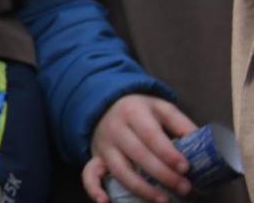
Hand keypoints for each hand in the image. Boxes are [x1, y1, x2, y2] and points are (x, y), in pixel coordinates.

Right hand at [81, 94, 196, 200]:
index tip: (186, 167)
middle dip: (163, 175)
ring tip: (164, 200)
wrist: (106, 104)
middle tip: (185, 189)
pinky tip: (106, 202)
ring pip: (119, 169)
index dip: (167, 153)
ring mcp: (103, 145)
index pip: (150, 134)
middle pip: (137, 154)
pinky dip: (94, 189)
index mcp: (133, 112)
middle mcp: (115, 128)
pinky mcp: (95, 157)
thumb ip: (182, 124)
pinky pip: (89, 174)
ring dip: (141, 188)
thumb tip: (209, 145)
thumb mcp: (161, 108)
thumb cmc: (141, 111)